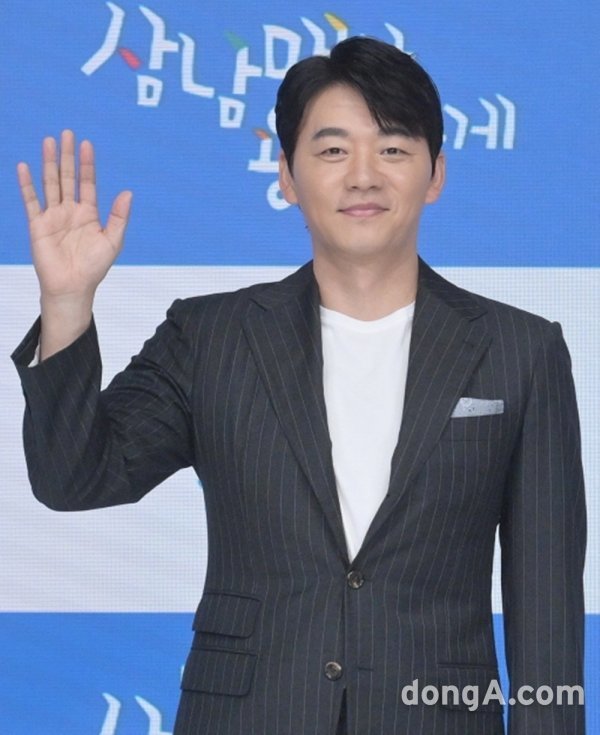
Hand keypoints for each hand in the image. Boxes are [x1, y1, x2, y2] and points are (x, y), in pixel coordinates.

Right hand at [17, 129, 131, 304]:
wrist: (72, 287)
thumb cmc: (93, 268)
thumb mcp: (112, 241)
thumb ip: (118, 217)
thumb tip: (128, 193)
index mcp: (89, 214)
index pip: (87, 183)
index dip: (87, 164)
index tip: (87, 144)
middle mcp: (70, 211)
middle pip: (68, 177)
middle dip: (68, 156)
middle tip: (67, 133)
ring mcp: (53, 216)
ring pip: (50, 183)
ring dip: (49, 163)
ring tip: (49, 142)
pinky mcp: (38, 225)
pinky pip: (31, 200)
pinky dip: (27, 184)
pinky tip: (24, 166)